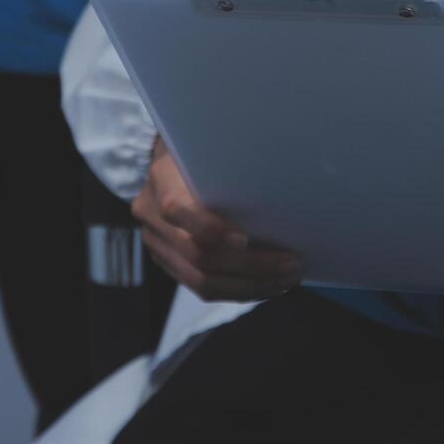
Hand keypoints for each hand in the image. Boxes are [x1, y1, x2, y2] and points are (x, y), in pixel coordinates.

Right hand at [133, 137, 300, 300]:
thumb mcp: (214, 153)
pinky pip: (201, 288)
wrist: (171, 165)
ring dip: (250, 286)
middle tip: (291, 264)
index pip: (177, 209)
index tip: (246, 239)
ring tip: (285, 280)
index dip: (211, 229)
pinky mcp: (166, 262)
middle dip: (251, 266)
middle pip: (198, 255)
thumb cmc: (204, 155)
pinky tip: (266, 285)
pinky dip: (238, 290)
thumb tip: (283, 199)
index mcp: (163, 179)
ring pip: (201, 281)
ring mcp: (156, 243)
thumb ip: (233, 172)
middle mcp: (151, 215)